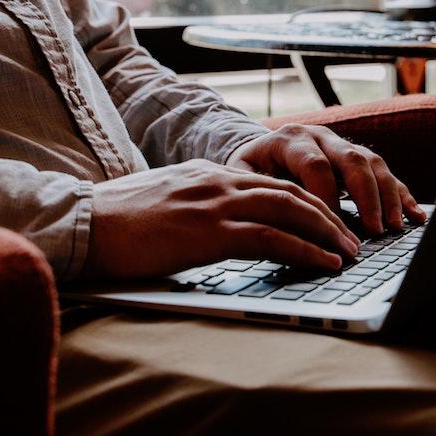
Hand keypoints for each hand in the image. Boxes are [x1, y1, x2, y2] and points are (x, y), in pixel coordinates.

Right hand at [84, 159, 360, 278]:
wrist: (83, 224)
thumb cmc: (115, 221)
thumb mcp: (165, 202)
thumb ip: (197, 205)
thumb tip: (217, 224)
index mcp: (208, 173)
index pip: (270, 183)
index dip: (305, 201)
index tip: (326, 219)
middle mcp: (218, 181)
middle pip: (290, 191)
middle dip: (328, 214)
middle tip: (352, 238)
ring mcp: (215, 203)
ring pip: (290, 210)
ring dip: (327, 232)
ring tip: (348, 253)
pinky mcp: (209, 232)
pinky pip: (271, 238)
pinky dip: (305, 249)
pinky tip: (323, 262)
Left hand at [226, 124, 425, 234]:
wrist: (257, 152)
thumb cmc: (249, 172)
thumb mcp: (243, 178)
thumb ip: (262, 192)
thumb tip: (282, 221)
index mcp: (291, 139)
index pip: (315, 165)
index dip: (326, 196)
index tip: (331, 226)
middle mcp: (321, 136)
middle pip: (352, 159)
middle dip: (366, 196)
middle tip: (374, 229)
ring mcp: (342, 145)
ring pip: (373, 163)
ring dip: (388, 196)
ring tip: (395, 227)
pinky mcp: (357, 159)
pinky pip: (385, 173)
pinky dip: (402, 194)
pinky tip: (415, 215)